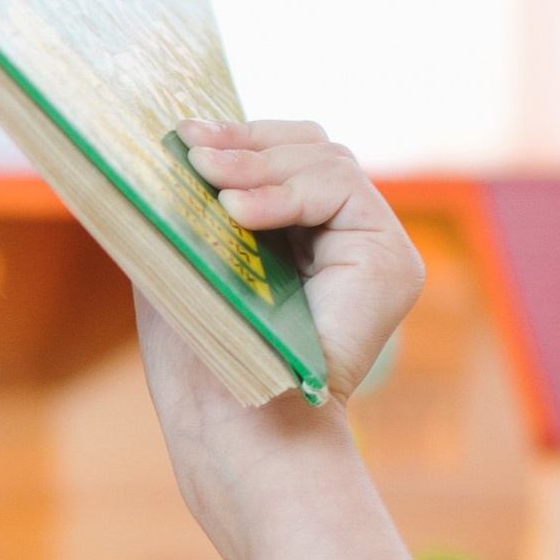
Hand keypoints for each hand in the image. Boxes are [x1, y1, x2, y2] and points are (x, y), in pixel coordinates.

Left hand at [134, 122, 422, 559]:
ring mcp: (376, 248)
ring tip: (206, 175)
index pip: (288, 157)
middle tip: (192, 147)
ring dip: (258, 163)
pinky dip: (284, 191)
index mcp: (305, 237)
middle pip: (313, 149)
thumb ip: (193, 209)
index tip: (186, 133)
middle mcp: (348, 240)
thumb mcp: (187, 263)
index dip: (242, 137)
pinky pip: (341, 191)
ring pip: (327, 161)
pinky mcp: (390, 262)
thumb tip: (168, 145)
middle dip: (247, 143)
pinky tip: (236, 209)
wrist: (236, 426)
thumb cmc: (204, 361)